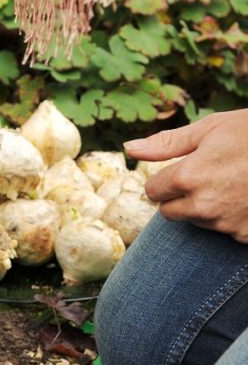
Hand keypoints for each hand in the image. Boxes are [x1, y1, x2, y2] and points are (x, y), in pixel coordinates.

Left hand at [124, 109, 247, 242]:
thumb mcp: (211, 129)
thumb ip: (166, 144)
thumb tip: (129, 149)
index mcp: (188, 177)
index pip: (152, 191)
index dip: (165, 179)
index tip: (183, 169)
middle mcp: (203, 205)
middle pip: (169, 212)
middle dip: (180, 197)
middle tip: (208, 177)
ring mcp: (226, 224)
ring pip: (198, 221)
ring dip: (206, 208)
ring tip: (233, 184)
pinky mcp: (246, 236)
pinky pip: (226, 231)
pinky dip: (232, 219)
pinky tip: (247, 199)